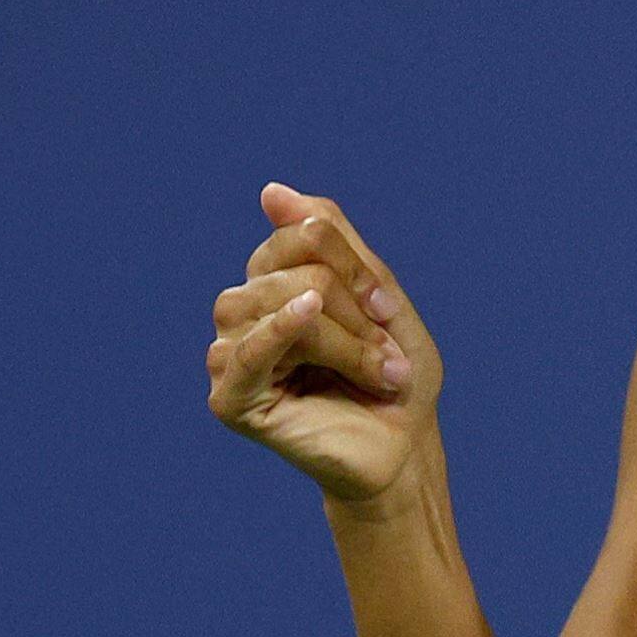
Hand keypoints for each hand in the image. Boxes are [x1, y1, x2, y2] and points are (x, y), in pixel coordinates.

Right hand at [207, 182, 442, 506]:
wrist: (405, 446)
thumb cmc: (395, 374)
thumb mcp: (378, 295)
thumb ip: (332, 240)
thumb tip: (271, 190)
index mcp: (274, 284)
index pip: (299, 233)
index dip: (353, 263)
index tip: (387, 306)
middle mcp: (243, 314)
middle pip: (289, 270)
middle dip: (353, 306)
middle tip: (389, 354)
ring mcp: (231, 356)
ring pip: (274, 306)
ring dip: (342, 337)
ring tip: (378, 371)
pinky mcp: (231, 400)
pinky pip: (242, 354)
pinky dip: (276, 330)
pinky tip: (305, 313)